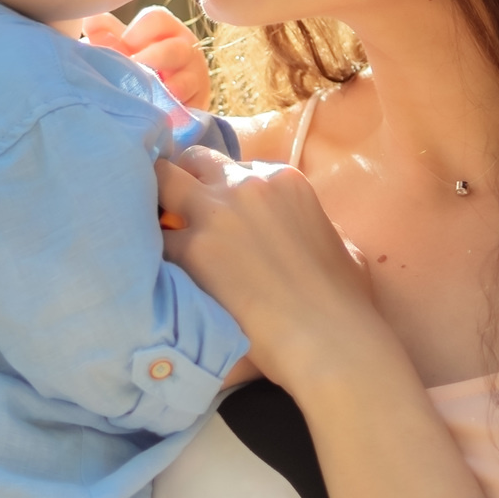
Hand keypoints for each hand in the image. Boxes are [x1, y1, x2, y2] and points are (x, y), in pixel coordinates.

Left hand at [83, 6, 210, 110]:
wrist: (149, 110)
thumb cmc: (131, 71)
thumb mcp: (118, 50)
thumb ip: (105, 35)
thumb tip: (91, 20)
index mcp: (166, 30)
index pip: (157, 19)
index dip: (138, 31)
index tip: (124, 46)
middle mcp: (186, 50)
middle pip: (176, 48)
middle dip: (153, 59)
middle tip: (134, 69)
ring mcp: (196, 78)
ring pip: (187, 80)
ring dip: (164, 88)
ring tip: (147, 93)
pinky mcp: (198, 105)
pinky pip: (190, 106)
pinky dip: (173, 110)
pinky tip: (158, 112)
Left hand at [156, 146, 384, 390]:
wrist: (326, 337)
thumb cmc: (344, 300)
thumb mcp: (341, 244)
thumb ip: (314, 224)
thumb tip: (304, 231)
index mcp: (284, 180)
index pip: (237, 167)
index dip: (224, 189)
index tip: (221, 212)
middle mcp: (245, 186)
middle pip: (194, 161)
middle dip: (185, 181)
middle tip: (180, 211)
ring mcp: (215, 214)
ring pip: (163, 183)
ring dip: (160, 204)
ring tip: (160, 231)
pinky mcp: (190, 249)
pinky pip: (155, 237)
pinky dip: (154, 249)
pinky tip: (156, 266)